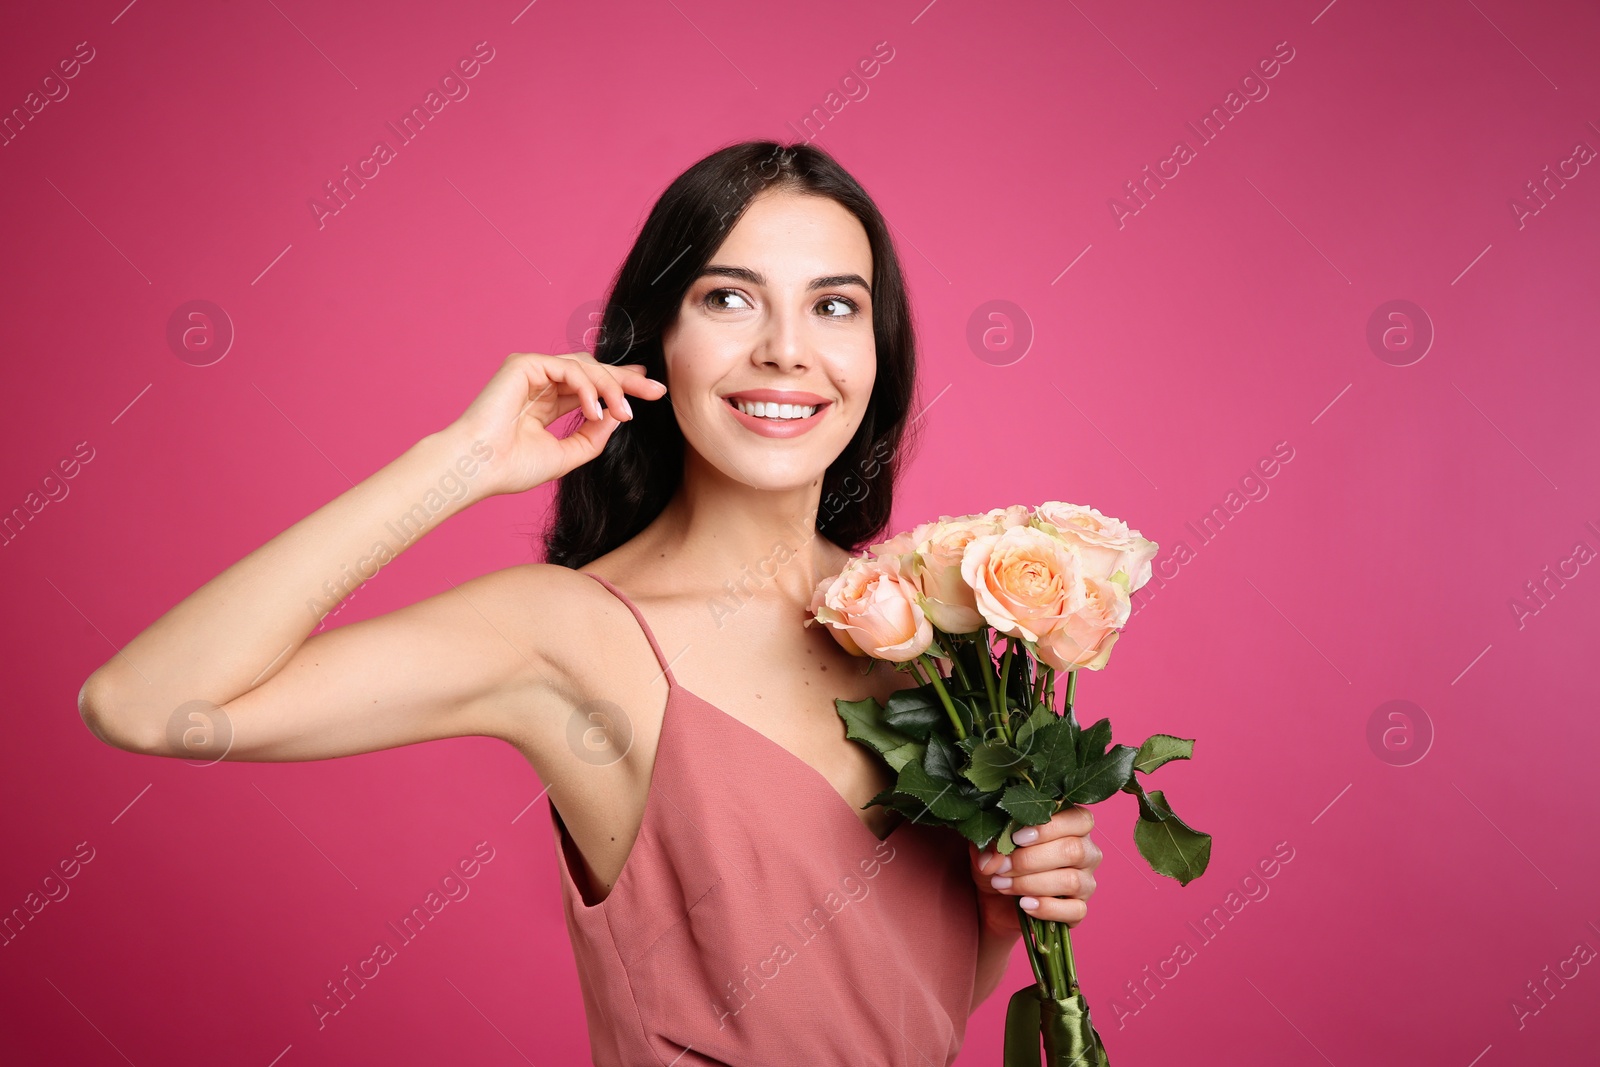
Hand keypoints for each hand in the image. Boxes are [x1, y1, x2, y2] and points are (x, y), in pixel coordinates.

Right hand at [444, 351, 667, 497]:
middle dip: (625, 380)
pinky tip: (595, 410)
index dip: (619, 386)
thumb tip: (618, 414)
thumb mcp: (566, 455)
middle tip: (655, 390)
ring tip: (625, 412)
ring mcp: (531, 371)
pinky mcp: (524, 364)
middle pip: (592, 371)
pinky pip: (568, 369)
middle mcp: (540, 383)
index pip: (590, 387)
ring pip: (585, 367)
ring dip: (610, 388)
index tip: (649, 392)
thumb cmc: (512, 467)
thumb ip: (593, 435)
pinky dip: (587, 387)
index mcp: (547, 402)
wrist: (478, 469)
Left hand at [969, 805, 1101, 936]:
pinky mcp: (1079, 909)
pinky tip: (1024, 904)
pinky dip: (1046, 908)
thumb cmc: (1000, 862)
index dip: (1049, 828)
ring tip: (1003, 885)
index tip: (1017, 838)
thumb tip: (995, 859)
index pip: (1079, 819)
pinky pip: (1075, 910)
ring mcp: (1086, 882)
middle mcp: (1086, 852)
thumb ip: (991, 845)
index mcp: (1071, 826)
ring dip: (1032, 883)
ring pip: (1072, 881)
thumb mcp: (989, 849)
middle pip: (1074, 850)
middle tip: (1002, 866)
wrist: (994, 901)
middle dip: (1031, 860)